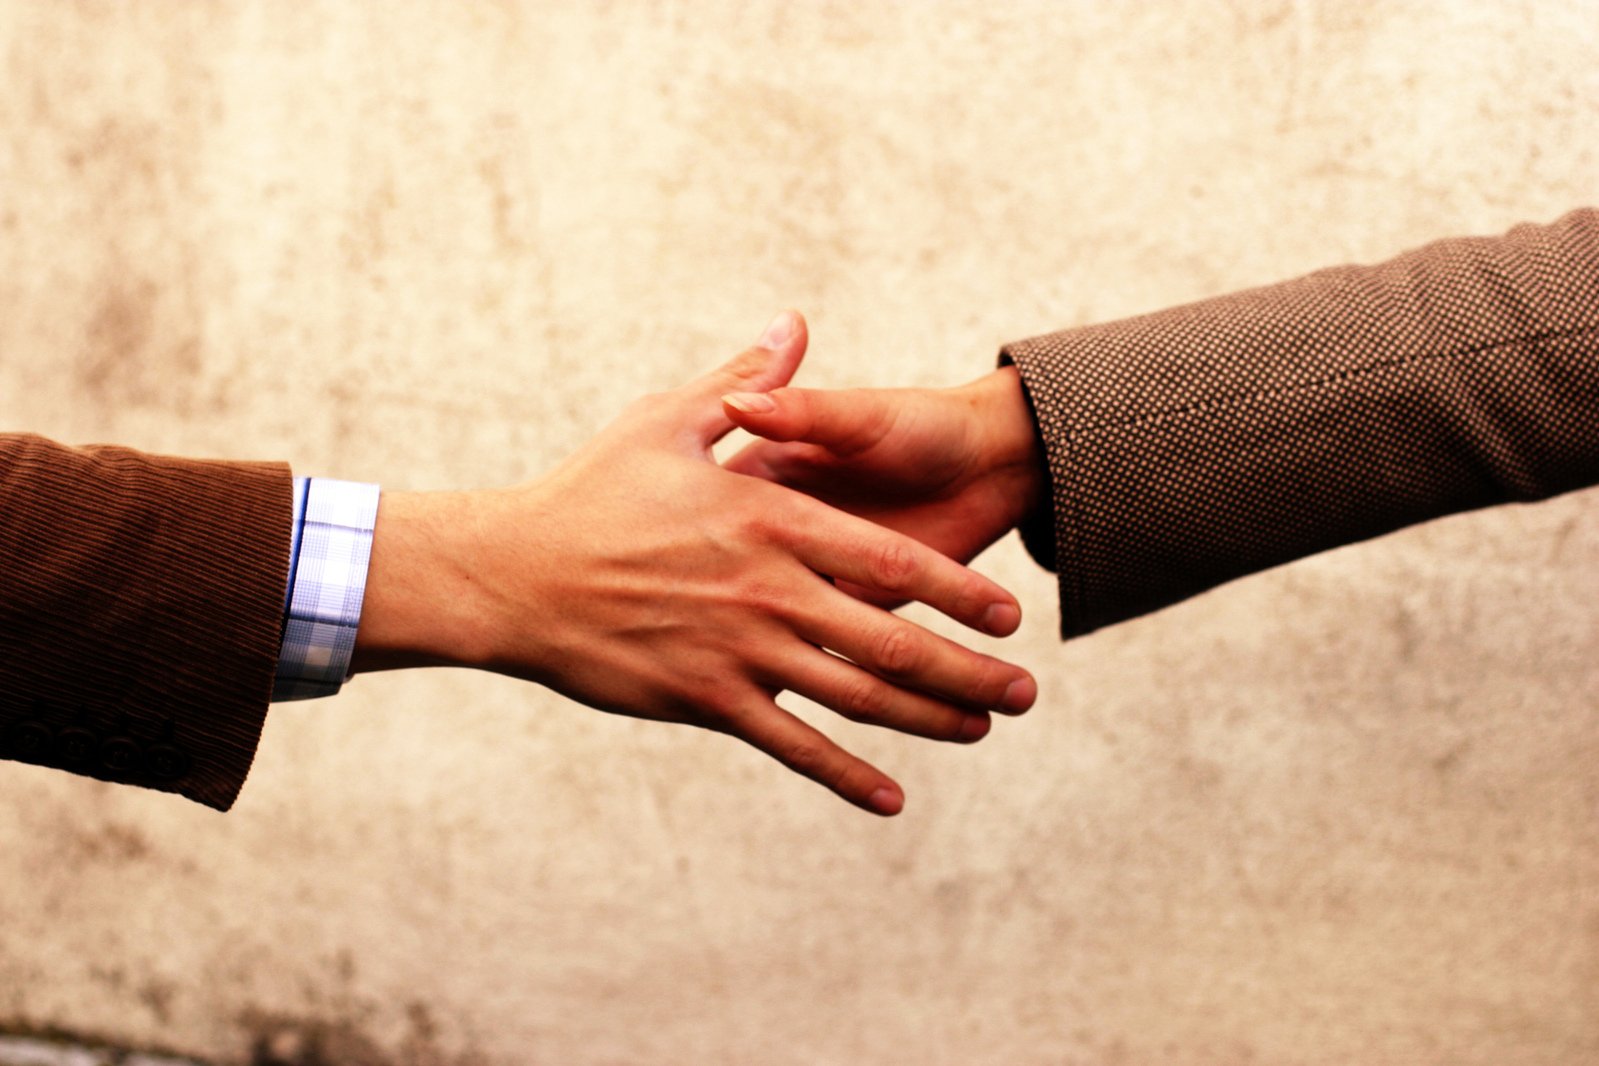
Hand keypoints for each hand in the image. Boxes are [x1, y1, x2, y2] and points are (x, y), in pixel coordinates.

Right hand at [351, 312, 1036, 814]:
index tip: (1007, 614)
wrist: (511, 572)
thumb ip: (746, 380)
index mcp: (770, 518)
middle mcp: (769, 588)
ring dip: (928, 717)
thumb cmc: (589, 490)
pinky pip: (791, 743)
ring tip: (984, 729)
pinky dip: (844, 773)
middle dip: (968, 667)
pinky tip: (891, 798)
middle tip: (1025, 690)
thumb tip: (794, 323)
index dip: (957, 593)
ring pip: (856, 695)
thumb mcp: (667, 420)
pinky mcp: (705, 699)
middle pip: (892, 638)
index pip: (890, 560)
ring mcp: (739, 650)